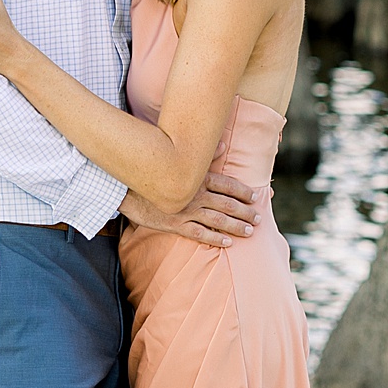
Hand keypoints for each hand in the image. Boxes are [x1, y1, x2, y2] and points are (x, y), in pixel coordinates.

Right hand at [121, 167, 261, 249]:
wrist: (128, 187)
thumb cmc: (155, 171)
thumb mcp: (179, 159)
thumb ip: (204, 155)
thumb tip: (223, 143)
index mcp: (199, 178)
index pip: (228, 185)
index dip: (243, 191)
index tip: (256, 197)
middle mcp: (196, 194)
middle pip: (227, 204)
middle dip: (245, 212)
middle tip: (258, 218)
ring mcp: (187, 211)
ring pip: (218, 220)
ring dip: (236, 226)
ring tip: (249, 232)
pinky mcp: (176, 224)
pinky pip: (200, 233)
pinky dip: (215, 238)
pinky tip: (227, 243)